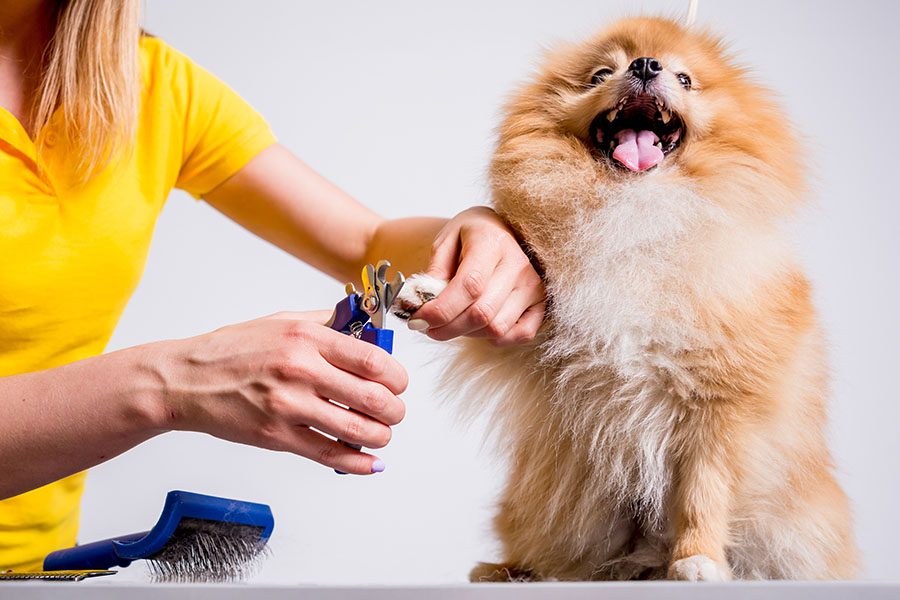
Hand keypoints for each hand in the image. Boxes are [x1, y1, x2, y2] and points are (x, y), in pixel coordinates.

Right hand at [156, 311, 406, 474]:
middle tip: (394, 412)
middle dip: (394, 410)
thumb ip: (325, 323)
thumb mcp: (280, 320)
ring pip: (355, 429)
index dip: (396, 377)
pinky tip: (369, 462)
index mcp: (306, 337)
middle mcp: (301, 369)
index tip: (398, 384)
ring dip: (380, 436)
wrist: (184, 380)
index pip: (372, 360)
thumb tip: (364, 328)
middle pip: (372, 396)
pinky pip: (328, 454)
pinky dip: (356, 463)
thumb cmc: (231, 350)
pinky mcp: (276, 435)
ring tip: (382, 434)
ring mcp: (288, 405)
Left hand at [409, 207, 544, 345]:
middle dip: (447, 327)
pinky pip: (521, 334)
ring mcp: (533, 285)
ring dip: (467, 333)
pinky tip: (480, 327)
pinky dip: (496, 338)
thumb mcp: (445, 241)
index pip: (469, 286)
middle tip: (427, 326)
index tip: (418, 318)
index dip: (441, 309)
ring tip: (453, 322)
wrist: (499, 230)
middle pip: (481, 313)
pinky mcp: (541, 302)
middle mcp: (517, 264)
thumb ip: (433, 271)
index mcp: (491, 242)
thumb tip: (422, 303)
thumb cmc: (470, 236)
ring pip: (497, 327)